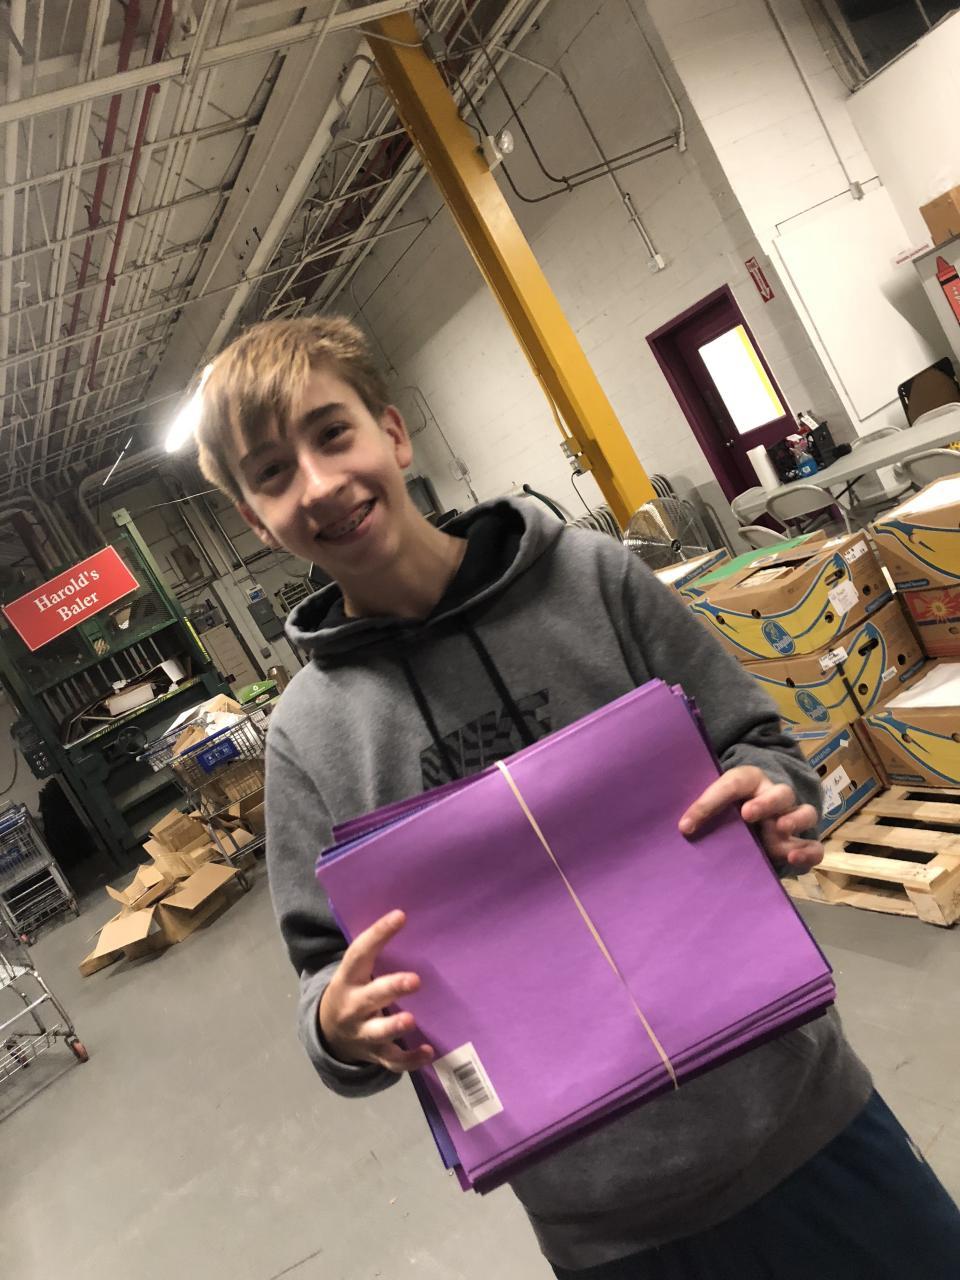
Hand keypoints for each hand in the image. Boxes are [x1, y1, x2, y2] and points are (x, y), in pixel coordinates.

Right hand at [319, 909, 433, 1073]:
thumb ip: (373, 952)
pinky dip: (409, 1059)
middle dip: (392, 988)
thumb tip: (405, 915)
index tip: (400, 916)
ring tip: (411, 1020)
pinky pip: (392, 1060)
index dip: (379, 934)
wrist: (328, 1034)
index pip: (360, 953)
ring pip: (378, 1032)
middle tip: (415, 980)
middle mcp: (353, 1006)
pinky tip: (428, 1051)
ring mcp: (363, 1033)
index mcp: (348, 979)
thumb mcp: (354, 972)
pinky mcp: (375, 1055)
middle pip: (371, 997)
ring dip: (394, 1026)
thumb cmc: (353, 990)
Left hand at [678, 765, 822, 870]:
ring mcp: (792, 818)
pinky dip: (808, 852)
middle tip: (747, 814)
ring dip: (795, 821)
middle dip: (766, 803)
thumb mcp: (715, 802)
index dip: (710, 801)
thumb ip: (703, 810)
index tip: (687, 824)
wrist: (756, 808)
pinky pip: (814, 845)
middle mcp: (775, 796)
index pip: (732, 783)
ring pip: (805, 812)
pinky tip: (793, 860)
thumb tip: (684, 829)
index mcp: (750, 781)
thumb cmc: (730, 805)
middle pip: (780, 792)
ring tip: (781, 831)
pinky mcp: (802, 841)